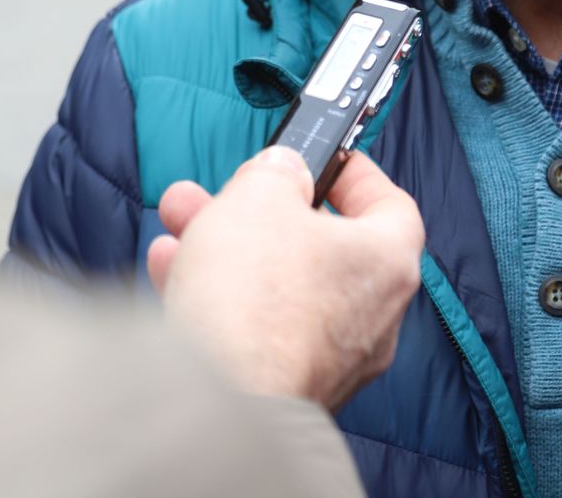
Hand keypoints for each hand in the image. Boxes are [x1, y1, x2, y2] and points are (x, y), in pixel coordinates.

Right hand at [146, 148, 424, 410]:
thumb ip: (276, 171)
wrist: (221, 401)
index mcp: (387, 262)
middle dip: (259, 211)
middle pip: (319, 244)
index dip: (356, 176)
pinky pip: (257, 329)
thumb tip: (284, 170)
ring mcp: (331, 359)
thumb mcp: (260, 195)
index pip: (391, 205)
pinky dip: (220, 298)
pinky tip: (170, 271)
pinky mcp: (287, 388)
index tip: (324, 159)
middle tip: (223, 189)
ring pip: (280, 286)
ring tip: (180, 223)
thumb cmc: (257, 294)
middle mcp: (372, 316)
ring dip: (228, 249)